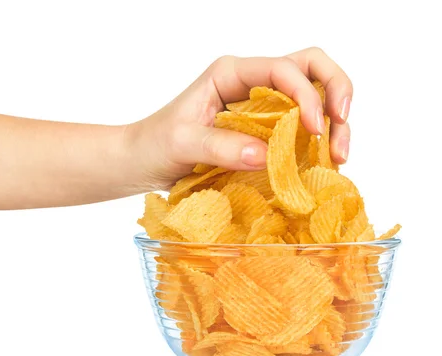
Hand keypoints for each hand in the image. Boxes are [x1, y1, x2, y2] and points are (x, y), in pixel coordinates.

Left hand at [126, 47, 352, 190]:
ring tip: (339, 154)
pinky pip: (301, 124)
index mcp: (231, 73)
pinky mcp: (263, 129)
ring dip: (334, 118)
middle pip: (310, 67)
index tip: (312, 129)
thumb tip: (265, 154)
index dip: (306, 94)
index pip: (282, 69)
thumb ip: (220, 147)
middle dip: (335, 92)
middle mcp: (250, 83)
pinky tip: (324, 160)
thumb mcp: (182, 143)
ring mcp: (260, 105)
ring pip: (314, 93)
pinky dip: (319, 138)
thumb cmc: (155, 145)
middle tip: (341, 125)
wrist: (142, 162)